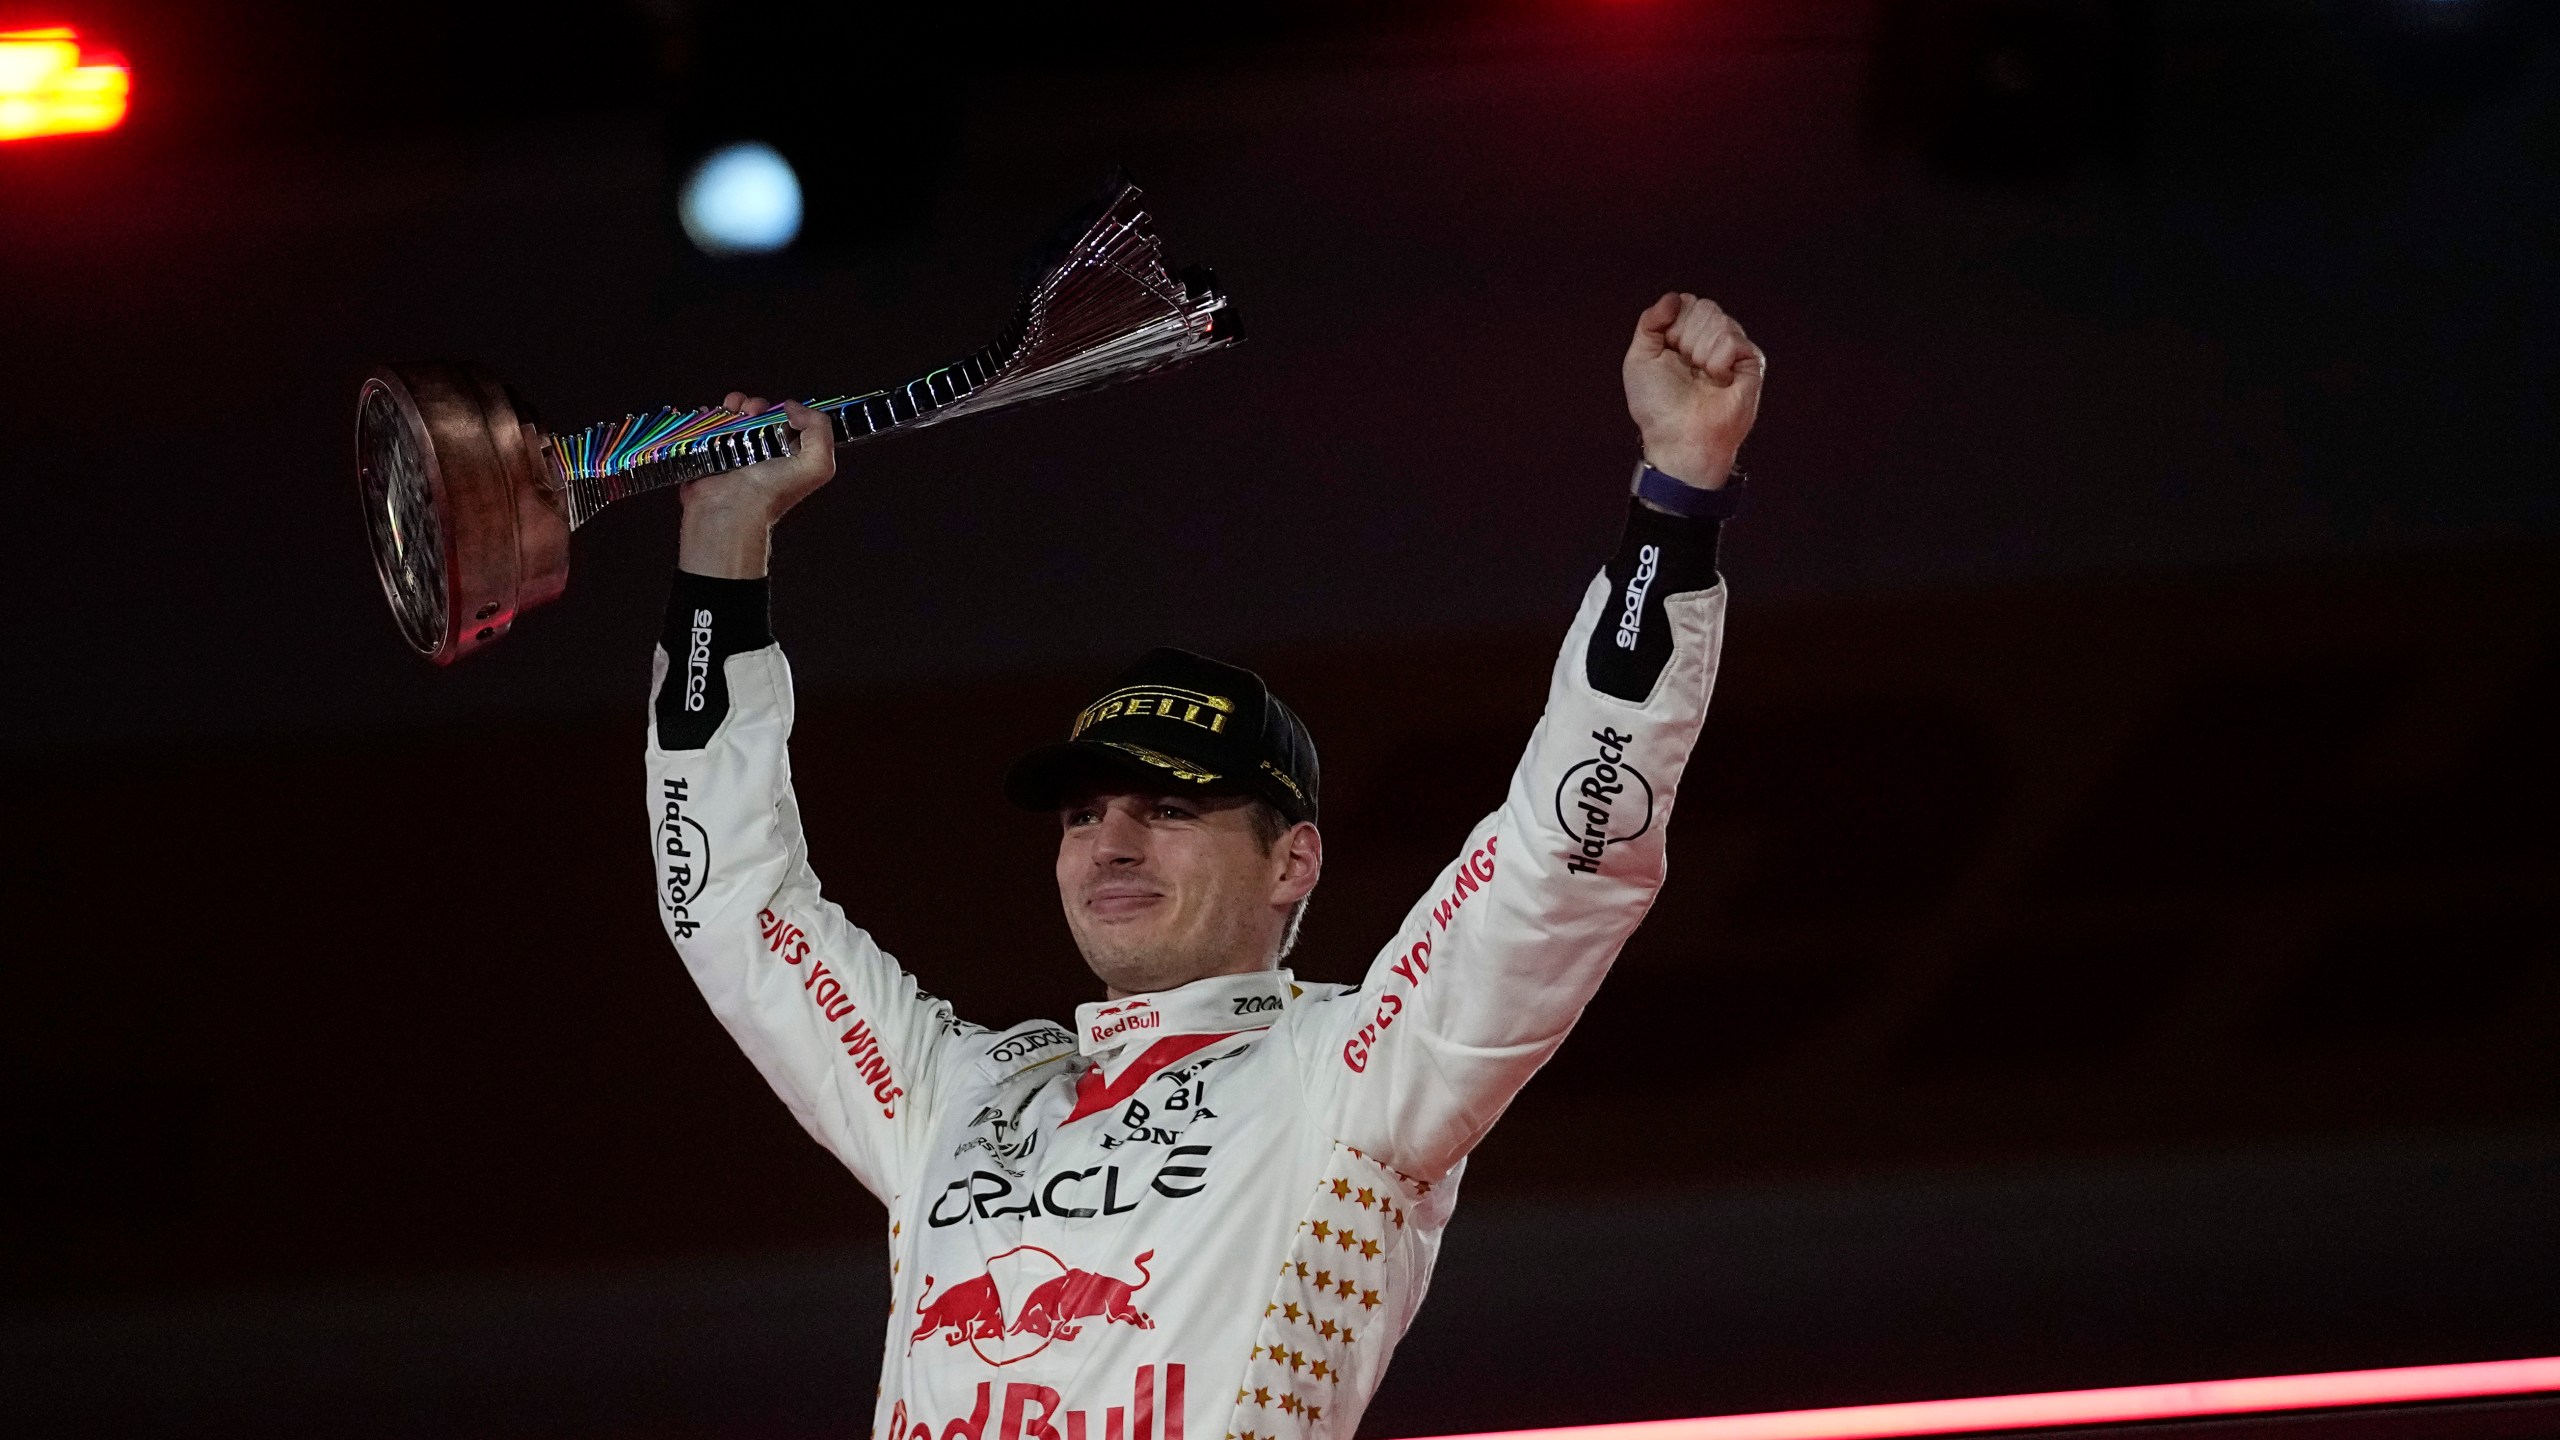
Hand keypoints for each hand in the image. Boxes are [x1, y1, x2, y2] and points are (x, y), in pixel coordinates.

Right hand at [676, 394, 836, 578]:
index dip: (784, 409)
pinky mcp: (709, 450)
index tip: (779, 409)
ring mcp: (733, 450)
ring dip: (732, 405)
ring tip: (732, 411)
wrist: (731, 508)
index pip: (788, 421)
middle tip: (752, 412)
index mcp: (787, 454)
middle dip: (755, 405)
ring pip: (733, 415)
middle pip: (758, 414)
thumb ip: (820, 430)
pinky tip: (712, 415)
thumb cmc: (772, 493)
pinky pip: (708, 423)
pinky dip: (708, 414)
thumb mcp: (818, 465)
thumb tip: (795, 408)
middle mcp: (760, 452)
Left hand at [1622, 293, 1764, 488]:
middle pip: (1703, 306)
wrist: (1678, 437)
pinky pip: (1733, 339)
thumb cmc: (1657, 405)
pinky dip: (1717, 361)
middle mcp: (1711, 339)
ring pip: (1718, 319)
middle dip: (1685, 337)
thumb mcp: (1639, 358)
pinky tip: (1718, 380)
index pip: (1685, 302)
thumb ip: (1651, 321)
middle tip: (1685, 367)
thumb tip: (1675, 297)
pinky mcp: (1752, 362)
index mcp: (1685, 335)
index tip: (1667, 353)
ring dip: (1699, 352)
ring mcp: (1733, 350)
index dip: (1671, 326)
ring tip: (1701, 377)